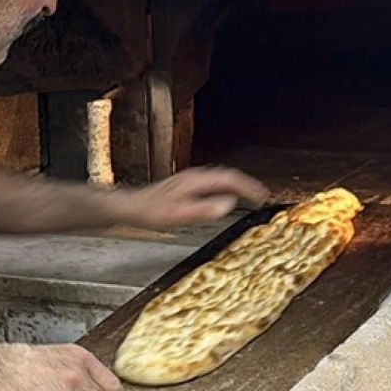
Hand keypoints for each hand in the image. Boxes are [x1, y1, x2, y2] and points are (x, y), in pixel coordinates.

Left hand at [118, 167, 269, 230]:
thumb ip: (205, 209)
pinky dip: (223, 188)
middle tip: (260, 195)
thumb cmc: (150, 212)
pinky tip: (220, 197)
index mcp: (196, 180)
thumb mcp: (179, 215)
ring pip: (219, 178)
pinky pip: (211, 183)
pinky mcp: (184, 187)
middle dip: (245, 184)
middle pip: (226, 175)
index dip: (249, 186)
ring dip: (235, 185)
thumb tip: (229, 204)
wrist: (128, 208)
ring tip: (247, 195)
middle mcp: (194, 176)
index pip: (230, 178)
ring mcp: (188, 180)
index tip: (262, 195)